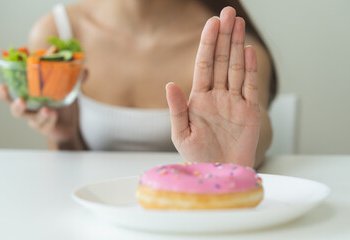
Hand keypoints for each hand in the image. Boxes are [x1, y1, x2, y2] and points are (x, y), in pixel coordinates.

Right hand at [0, 69, 87, 142]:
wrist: (69, 127)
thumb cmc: (62, 105)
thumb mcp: (69, 90)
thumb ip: (75, 80)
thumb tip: (84, 70)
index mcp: (31, 91)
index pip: (17, 80)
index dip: (14, 72)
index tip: (17, 60)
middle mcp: (28, 103)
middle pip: (9, 99)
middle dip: (5, 95)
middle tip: (4, 88)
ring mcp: (32, 116)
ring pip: (21, 114)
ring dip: (25, 109)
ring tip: (40, 106)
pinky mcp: (41, 127)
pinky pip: (41, 123)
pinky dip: (47, 118)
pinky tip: (53, 114)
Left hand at [166, 7, 259, 166]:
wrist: (219, 173)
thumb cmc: (198, 156)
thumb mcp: (181, 134)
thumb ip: (176, 109)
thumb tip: (170, 84)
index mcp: (199, 99)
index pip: (203, 65)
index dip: (207, 44)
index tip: (212, 23)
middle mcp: (217, 96)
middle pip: (221, 60)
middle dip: (224, 36)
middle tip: (228, 13)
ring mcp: (234, 102)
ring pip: (235, 68)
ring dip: (237, 45)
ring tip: (238, 24)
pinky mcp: (249, 112)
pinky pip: (249, 86)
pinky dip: (250, 68)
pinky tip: (248, 51)